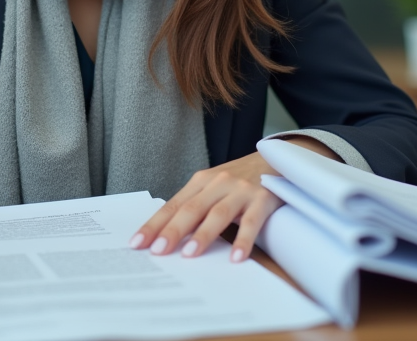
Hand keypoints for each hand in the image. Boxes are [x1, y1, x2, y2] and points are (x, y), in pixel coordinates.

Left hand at [129, 136, 337, 262]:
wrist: (280, 159)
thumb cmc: (242, 179)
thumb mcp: (215, 187)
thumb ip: (196, 206)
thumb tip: (168, 236)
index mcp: (201, 181)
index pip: (173, 205)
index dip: (154, 224)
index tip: (137, 243)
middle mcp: (219, 183)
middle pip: (191, 208)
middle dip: (172, 230)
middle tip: (157, 251)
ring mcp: (241, 190)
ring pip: (218, 214)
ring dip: (203, 235)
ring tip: (189, 254)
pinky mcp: (264, 199)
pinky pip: (253, 222)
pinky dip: (244, 240)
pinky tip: (236, 258)